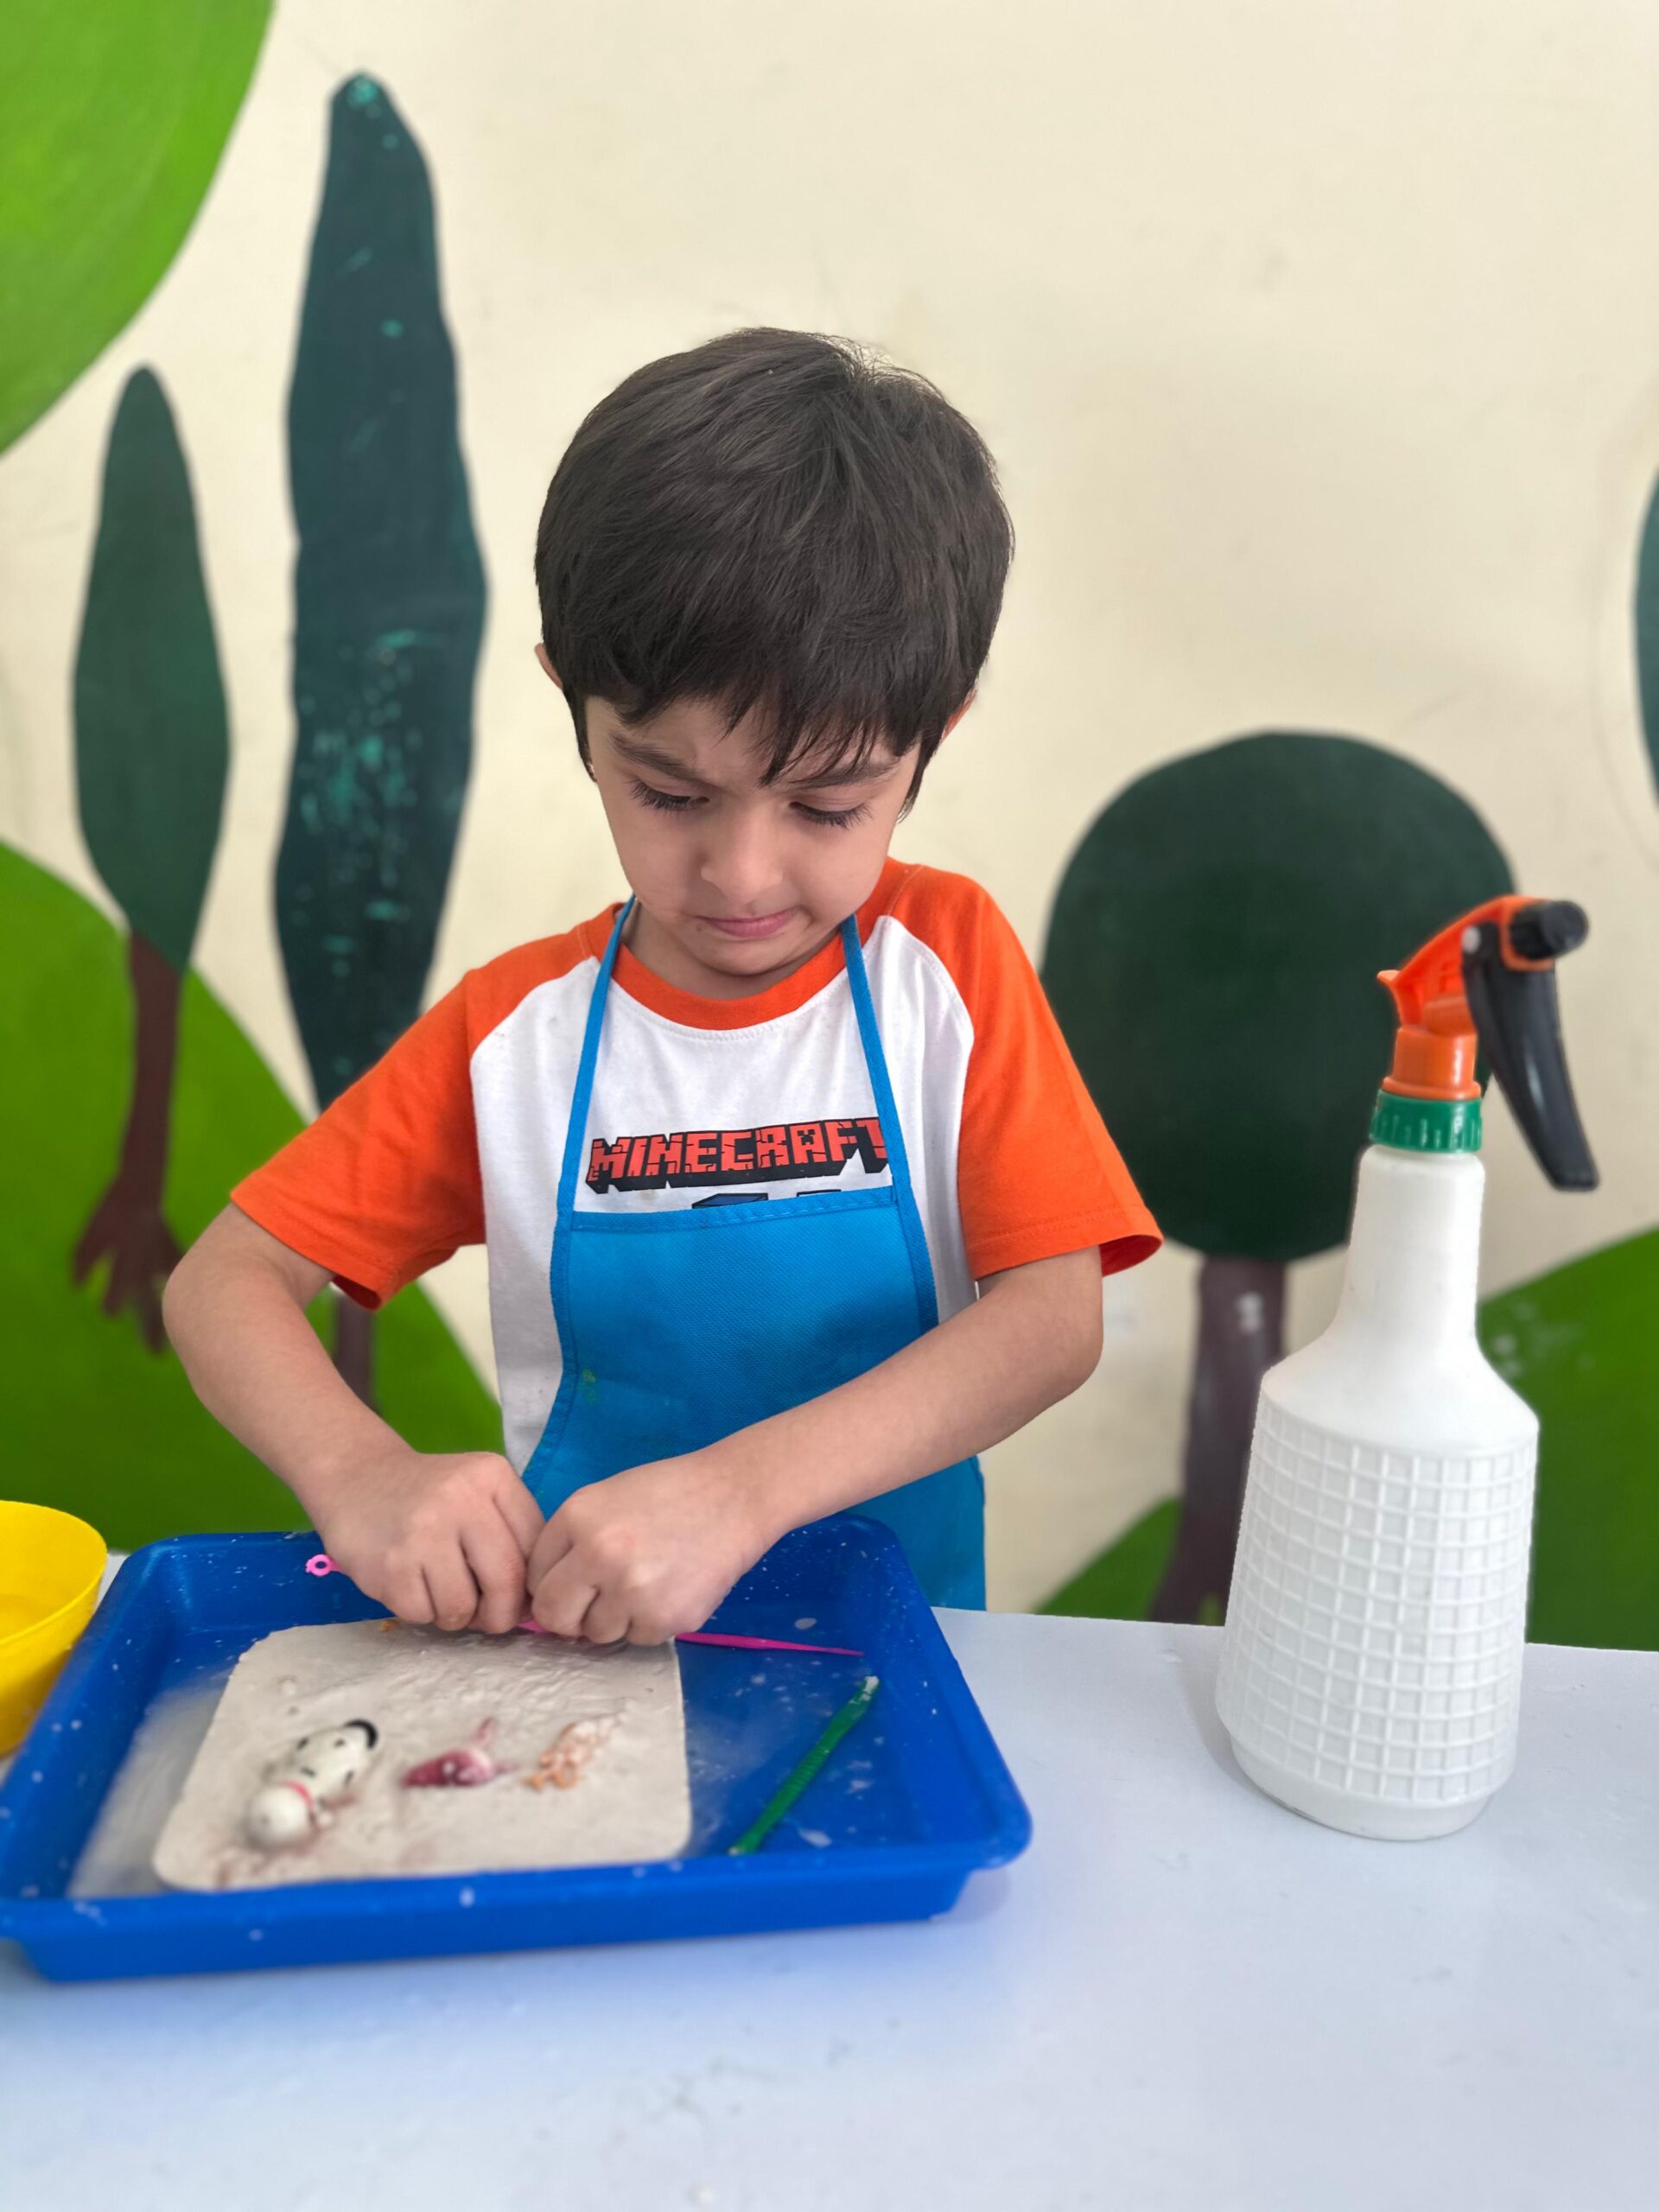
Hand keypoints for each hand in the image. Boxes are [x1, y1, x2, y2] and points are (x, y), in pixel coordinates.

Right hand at [315, 1444, 543, 1633]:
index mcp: (492, 1477)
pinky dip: (420, 1612)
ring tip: (441, 1593)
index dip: (531, 1585)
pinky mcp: (389, 1564)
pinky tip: (411, 1586)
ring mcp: (422, 1532)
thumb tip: (532, 1603)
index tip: (518, 1597)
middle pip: (505, 1580)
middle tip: (488, 1618)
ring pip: (461, 1606)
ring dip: (455, 1616)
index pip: (534, 1547)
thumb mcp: (477, 1491)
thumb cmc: (428, 1494)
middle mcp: (461, 1499)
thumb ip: (510, 1533)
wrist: (355, 1476)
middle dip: (501, 1614)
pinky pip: (421, 1614)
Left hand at [526, 1452, 772, 1645]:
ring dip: (614, 1619)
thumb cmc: (667, 1493)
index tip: (573, 1583)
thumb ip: (569, 1543)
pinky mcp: (666, 1618)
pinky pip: (638, 1639)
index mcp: (577, 1518)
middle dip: (569, 1616)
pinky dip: (650, 1622)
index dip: (552, 1584)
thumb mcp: (604, 1499)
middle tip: (597, 1601)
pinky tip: (670, 1589)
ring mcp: (633, 1591)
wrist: (735, 1496)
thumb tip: (543, 1599)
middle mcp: (599, 1555)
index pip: (534, 1578)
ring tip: (645, 1584)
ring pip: (597, 1634)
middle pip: (555, 1616)